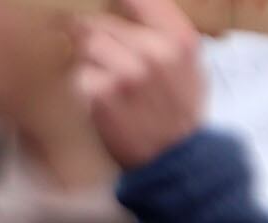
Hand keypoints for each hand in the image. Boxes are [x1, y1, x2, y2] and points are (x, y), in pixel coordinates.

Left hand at [72, 0, 209, 172]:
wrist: (175, 161)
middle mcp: (154, 52)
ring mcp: (126, 73)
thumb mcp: (190, 64)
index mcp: (179, 40)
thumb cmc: (180, 110)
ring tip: (101, 78)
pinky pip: (78, 73)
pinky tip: (100, 99)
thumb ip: (164, 26)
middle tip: (100, 55)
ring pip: (84, 43)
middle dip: (93, 36)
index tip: (109, 7)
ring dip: (86, 59)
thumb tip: (126, 0)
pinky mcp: (101, 94)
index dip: (118, 1)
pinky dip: (83, 84)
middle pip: (100, 21)